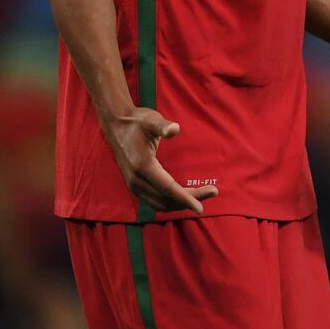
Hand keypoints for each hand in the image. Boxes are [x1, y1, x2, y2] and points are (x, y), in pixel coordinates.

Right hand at [103, 108, 217, 213]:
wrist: (116, 126)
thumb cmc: (138, 121)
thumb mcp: (151, 120)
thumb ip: (163, 126)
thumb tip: (175, 129)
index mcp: (142, 166)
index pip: (167, 189)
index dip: (185, 199)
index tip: (200, 208)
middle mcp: (136, 180)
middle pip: (167, 198)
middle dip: (190, 199)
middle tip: (213, 191)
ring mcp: (134, 185)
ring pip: (161, 203)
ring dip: (181, 203)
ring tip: (203, 194)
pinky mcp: (134, 185)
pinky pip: (154, 201)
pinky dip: (171, 202)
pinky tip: (185, 197)